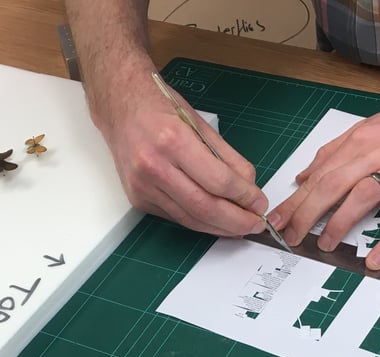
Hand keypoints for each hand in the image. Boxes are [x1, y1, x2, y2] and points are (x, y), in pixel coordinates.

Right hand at [98, 76, 268, 236]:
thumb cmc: (159, 107)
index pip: (218, 181)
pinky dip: (199, 221)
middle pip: (204, 207)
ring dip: (219, 227)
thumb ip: (227, 157)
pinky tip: (215, 221)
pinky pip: (176, 217)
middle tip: (254, 224)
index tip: (259, 202)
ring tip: (239, 227)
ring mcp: (143, 186)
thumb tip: (249, 187)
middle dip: (235, 221)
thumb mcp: (199, 123)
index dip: (243, 197)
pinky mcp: (138, 199)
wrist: (120, 106)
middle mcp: (154, 166)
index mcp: (173, 141)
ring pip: (190, 219)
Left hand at [268, 90, 379, 266]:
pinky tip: (374, 259)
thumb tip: (303, 175)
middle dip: (306, 213)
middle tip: (290, 236)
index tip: (276, 220)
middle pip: (333, 185)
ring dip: (339, 224)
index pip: (319, 173)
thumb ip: (334, 152)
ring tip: (322, 244)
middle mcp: (378, 153)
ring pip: (363, 198)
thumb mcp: (369, 129)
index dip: (295, 199)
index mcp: (360, 140)